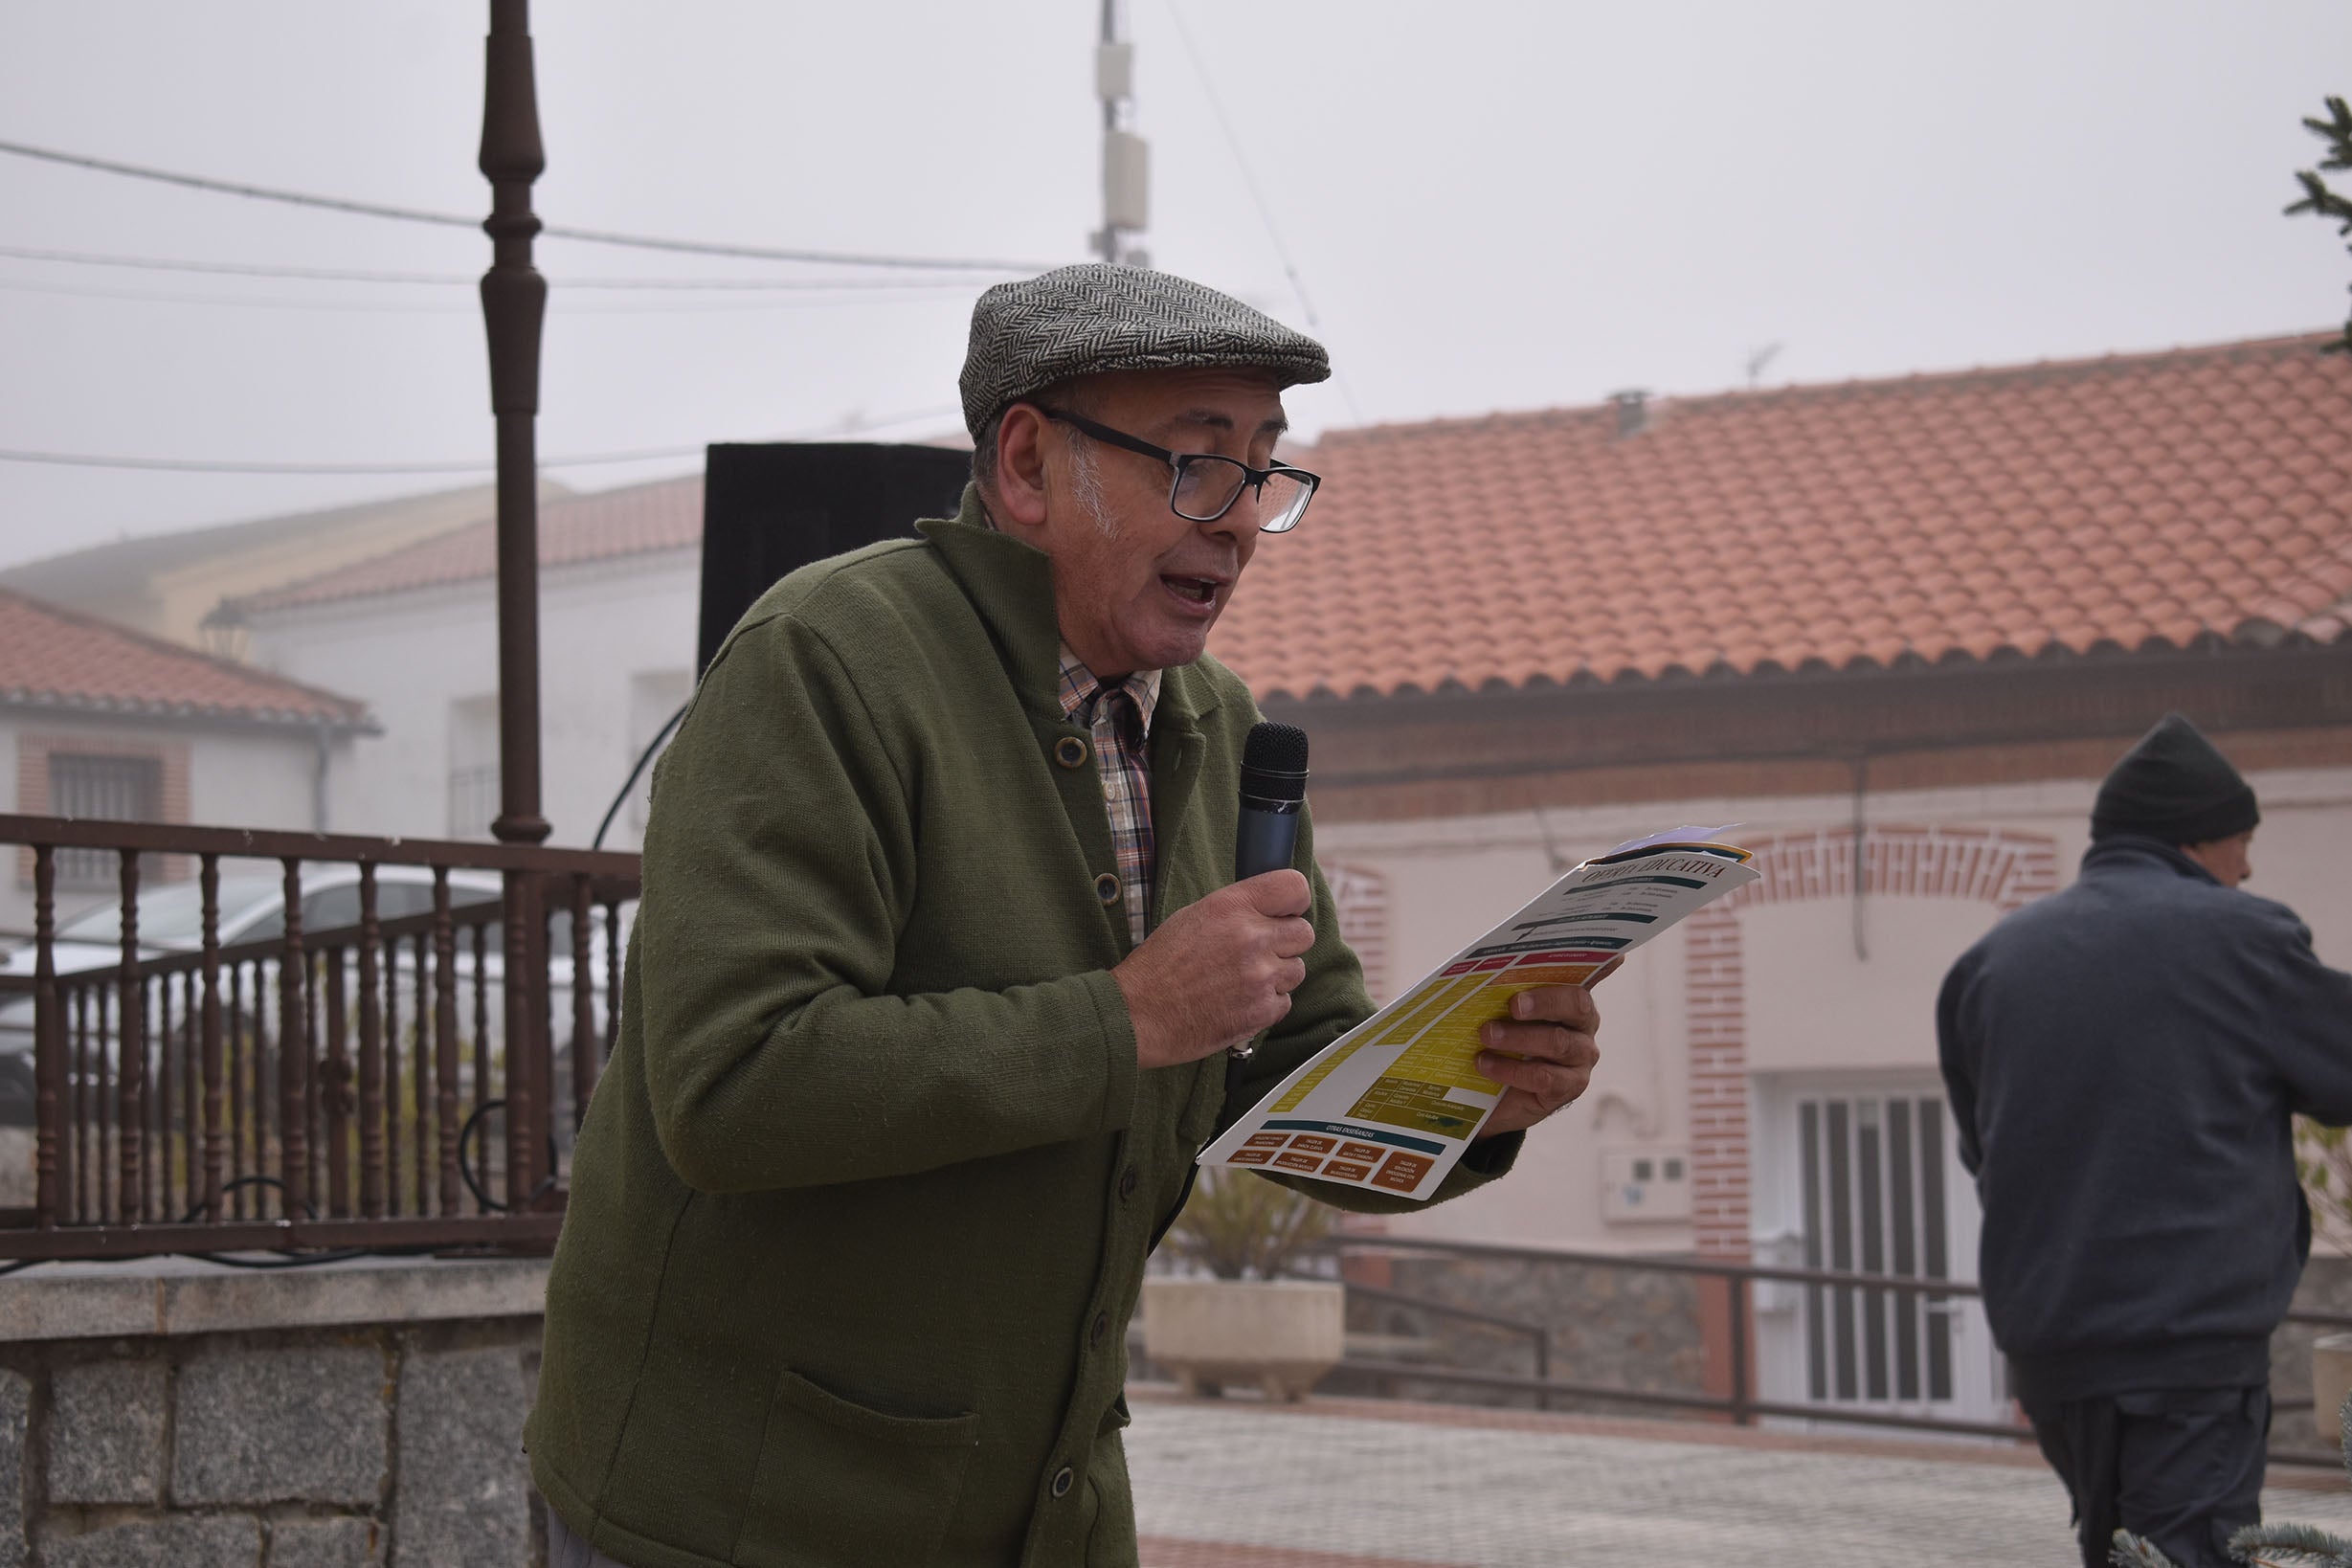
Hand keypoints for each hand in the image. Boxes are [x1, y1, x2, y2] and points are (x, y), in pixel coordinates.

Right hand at [1114, 870, 1315, 1069]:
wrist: (1139, 1013)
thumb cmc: (1160, 965)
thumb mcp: (1193, 916)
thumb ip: (1237, 910)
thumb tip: (1269, 911)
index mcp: (1232, 907)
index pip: (1294, 887)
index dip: (1295, 901)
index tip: (1287, 912)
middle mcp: (1251, 938)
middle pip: (1304, 933)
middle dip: (1286, 943)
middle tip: (1260, 952)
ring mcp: (1260, 977)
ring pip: (1297, 970)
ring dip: (1277, 976)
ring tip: (1242, 981)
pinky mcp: (1261, 1011)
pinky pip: (1284, 1002)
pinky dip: (1266, 1004)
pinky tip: (1238, 1002)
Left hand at [1475, 957, 1620, 1136]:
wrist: (1493, 1095)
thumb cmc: (1500, 1044)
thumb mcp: (1500, 1014)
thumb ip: (1503, 993)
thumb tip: (1482, 972)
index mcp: (1569, 998)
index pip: (1592, 974)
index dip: (1604, 962)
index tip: (1612, 953)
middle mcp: (1583, 1025)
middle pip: (1576, 1004)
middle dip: (1544, 1001)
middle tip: (1512, 1005)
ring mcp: (1581, 1058)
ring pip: (1558, 1042)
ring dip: (1518, 1038)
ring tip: (1487, 1035)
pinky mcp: (1569, 1087)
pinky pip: (1544, 1076)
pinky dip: (1511, 1069)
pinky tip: (1486, 1065)